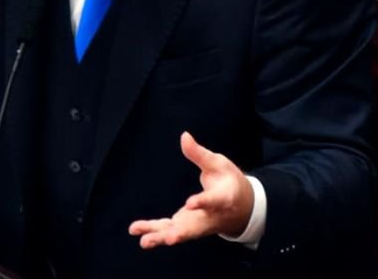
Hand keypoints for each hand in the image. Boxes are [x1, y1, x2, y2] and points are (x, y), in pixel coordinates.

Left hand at [128, 131, 254, 248]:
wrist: (242, 208)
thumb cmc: (229, 181)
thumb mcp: (219, 164)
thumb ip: (199, 154)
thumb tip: (184, 135)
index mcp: (223, 198)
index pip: (213, 201)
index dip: (202, 202)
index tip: (190, 203)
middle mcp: (210, 216)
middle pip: (196, 227)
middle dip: (182, 233)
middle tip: (170, 239)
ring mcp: (197, 225)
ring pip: (180, 233)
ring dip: (162, 237)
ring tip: (145, 241)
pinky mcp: (186, 227)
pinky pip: (169, 230)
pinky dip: (153, 232)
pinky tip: (136, 229)